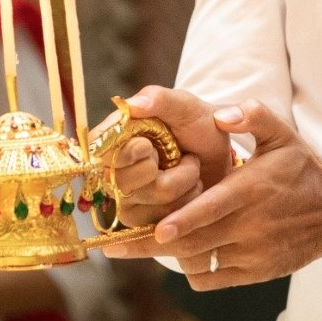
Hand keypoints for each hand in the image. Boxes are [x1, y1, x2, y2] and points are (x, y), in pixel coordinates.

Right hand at [106, 86, 231, 228]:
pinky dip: (188, 199)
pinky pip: (164, 217)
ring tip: (189, 166)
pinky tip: (190, 188)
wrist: (222, 159)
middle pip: (124, 179)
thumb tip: (132, 104)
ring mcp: (125, 198)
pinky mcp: (141, 222)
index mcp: (115, 137)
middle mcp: (112, 169)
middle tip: (178, 152)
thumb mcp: (186, 106)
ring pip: (153, 195)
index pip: (100, 149)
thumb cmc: (199, 127)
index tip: (147, 145)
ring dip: (184, 179)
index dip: (127, 151)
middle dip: (164, 164)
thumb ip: (160, 99)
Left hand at [107, 100, 321, 288]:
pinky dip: (194, 269)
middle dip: (152, 244)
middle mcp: (252, 224)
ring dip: (168, 255)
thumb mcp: (282, 136)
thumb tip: (221, 114)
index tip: (156, 227)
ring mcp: (253, 251)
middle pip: (194, 241)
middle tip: (115, 245)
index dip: (183, 221)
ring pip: (199, 260)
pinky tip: (184, 254)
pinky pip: (213, 277)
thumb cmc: (301, 170)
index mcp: (253, 189)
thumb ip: (253, 117)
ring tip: (136, 247)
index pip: (212, 209)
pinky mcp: (254, 271)